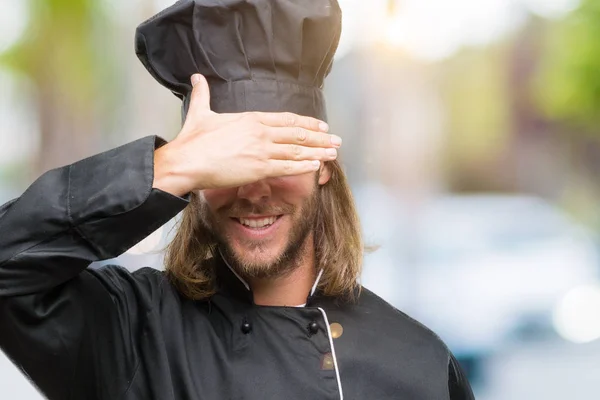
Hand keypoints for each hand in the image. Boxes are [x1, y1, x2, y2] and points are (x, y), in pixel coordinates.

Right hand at [154, 74, 340, 195]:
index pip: (287, 119)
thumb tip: (197, 78)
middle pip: (297, 134)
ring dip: (317, 152)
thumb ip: (203, 94)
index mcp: (251, 119)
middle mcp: (261, 133)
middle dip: (320, 138)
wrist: (187, 161)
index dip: (307, 123)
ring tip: (332, 153)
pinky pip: (287, 167)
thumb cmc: (193, 141)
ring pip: (296, 151)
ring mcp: (262, 151)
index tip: (321, 126)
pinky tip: (316, 166)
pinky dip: (303, 166)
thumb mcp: (200, 112)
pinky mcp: (259, 169)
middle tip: (336, 140)